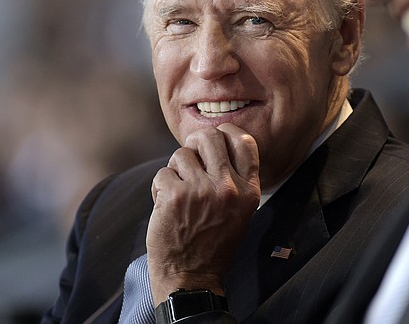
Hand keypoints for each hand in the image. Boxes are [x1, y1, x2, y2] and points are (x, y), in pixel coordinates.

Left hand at [146, 123, 260, 304]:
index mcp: (248, 190)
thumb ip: (235, 179)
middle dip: (195, 142)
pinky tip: (166, 205)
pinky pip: (162, 173)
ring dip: (175, 169)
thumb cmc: (213, 243)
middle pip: (210, 137)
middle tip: (189, 155)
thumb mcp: (240, 210)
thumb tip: (218, 143)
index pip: (244, 142)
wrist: (191, 277)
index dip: (227, 131)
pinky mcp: (175, 196)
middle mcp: (228, 188)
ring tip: (178, 192)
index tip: (217, 135)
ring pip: (182, 154)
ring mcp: (201, 191)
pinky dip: (160, 187)